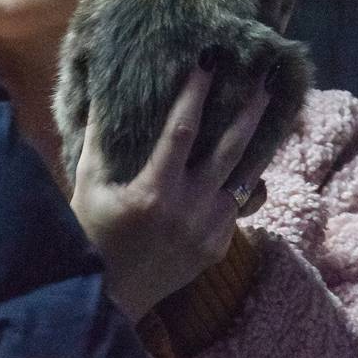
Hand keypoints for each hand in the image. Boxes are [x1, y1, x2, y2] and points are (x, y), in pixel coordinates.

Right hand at [70, 65, 273, 320]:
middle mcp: (187, 209)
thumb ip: (97, 137)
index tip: (208, 62)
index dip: (196, 94)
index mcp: (153, 191)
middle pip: (229, 150)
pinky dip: (242, 181)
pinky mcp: (218, 247)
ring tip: (269, 111)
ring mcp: (208, 231)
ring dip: (258, 143)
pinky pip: (237, 206)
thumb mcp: (87, 182)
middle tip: (263, 81)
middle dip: (248, 113)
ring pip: (244, 178)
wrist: (111, 294)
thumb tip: (102, 92)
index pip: (182, 131)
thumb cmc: (92, 231)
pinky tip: (248, 160)